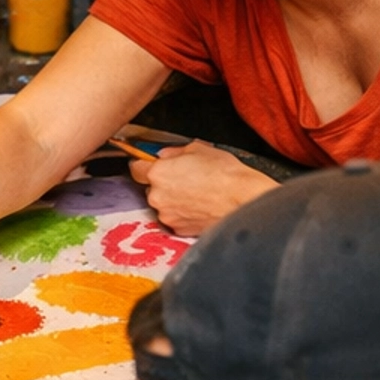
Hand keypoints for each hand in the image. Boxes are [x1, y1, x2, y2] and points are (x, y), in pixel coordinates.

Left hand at [129, 142, 268, 237]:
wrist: (243, 200)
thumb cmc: (225, 174)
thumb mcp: (199, 149)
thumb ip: (175, 152)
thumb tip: (165, 155)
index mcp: (158, 173)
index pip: (136, 168)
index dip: (143, 165)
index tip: (148, 164)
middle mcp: (157, 197)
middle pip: (151, 188)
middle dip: (163, 184)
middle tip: (184, 179)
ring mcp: (167, 216)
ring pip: (163, 205)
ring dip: (173, 200)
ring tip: (196, 194)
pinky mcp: (179, 230)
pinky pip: (175, 219)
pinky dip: (183, 214)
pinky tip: (199, 207)